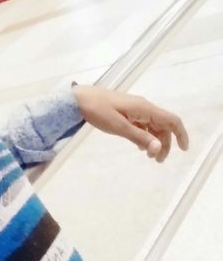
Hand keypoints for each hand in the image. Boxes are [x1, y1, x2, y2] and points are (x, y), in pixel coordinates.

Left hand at [72, 84, 188, 162]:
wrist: (78, 99)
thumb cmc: (97, 111)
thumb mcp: (118, 127)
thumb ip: (139, 137)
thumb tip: (159, 148)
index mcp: (144, 108)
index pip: (171, 120)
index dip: (181, 134)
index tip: (183, 150)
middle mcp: (143, 107)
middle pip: (163, 126)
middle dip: (164, 143)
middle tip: (157, 160)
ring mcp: (134, 109)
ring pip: (152, 126)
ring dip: (154, 141)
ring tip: (148, 156)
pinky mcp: (126, 112)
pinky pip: (142, 125)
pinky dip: (145, 136)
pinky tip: (139, 146)